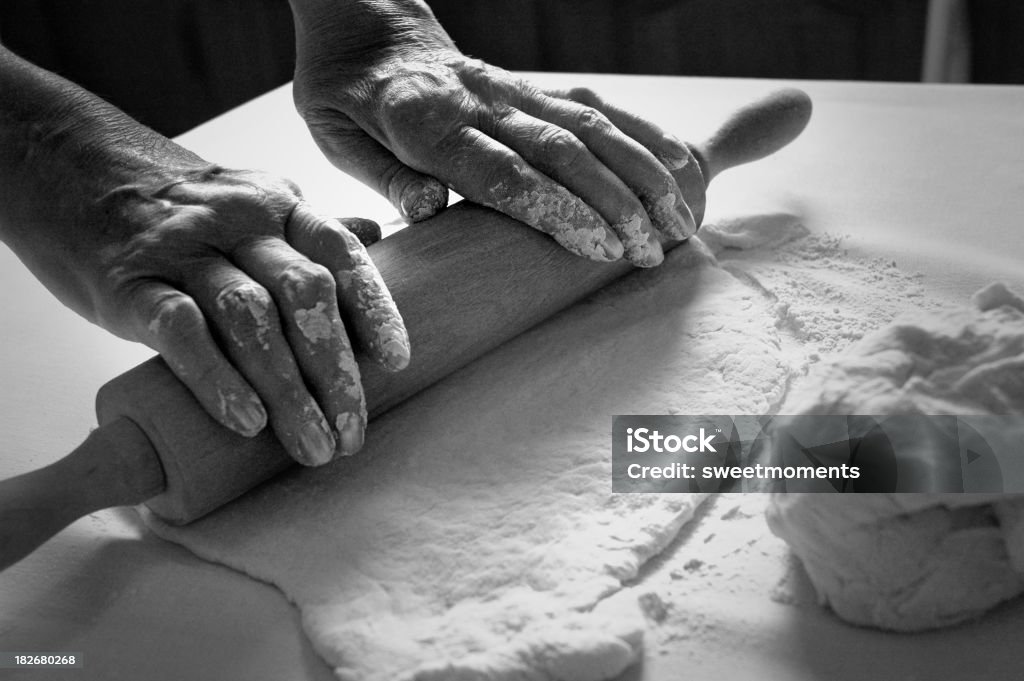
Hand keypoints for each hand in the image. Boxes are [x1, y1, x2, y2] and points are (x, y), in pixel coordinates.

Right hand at [88, 170, 408, 465]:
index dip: (373, 305)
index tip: (397, 361)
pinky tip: (246, 422)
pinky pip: (181, 331)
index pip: (340, 251)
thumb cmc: (187, 212)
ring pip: (249, 317)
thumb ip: (310, 232)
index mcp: (281, 206)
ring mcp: (183, 251)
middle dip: (335, 369)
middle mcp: (239, 222)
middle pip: (303, 292)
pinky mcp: (132, 284)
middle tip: (353, 435)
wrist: (78, 177)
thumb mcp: (255, 207)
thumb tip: (378, 237)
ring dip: (287, 389)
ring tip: (313, 446)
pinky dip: (217, 378)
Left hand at [289, 0, 695, 266]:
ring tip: (681, 219)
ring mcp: (511, 91)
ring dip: (641, 173)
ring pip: (590, 127)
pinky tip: (677, 161)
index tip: (601, 247)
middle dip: (616, 203)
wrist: (366, 25)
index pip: (501, 172)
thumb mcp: (337, 135)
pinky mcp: (530, 87)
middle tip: (655, 251)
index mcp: (426, 124)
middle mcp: (480, 103)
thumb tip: (429, 212)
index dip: (556, 208)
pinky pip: (593, 107)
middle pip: (562, 151)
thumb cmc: (344, 93)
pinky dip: (639, 133)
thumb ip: (384, 176)